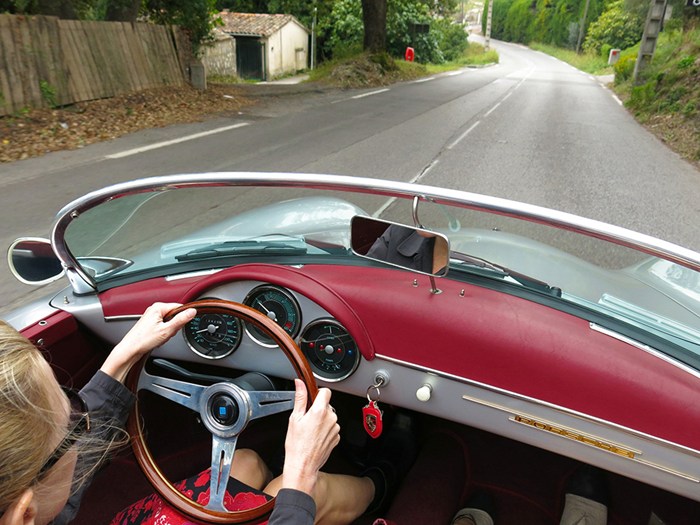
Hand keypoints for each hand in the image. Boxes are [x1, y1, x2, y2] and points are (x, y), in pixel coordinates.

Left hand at [101, 302, 195, 381]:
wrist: (130, 349)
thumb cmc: (143, 340)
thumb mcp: (167, 330)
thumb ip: (181, 319)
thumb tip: (192, 311)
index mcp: (158, 307)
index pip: (179, 307)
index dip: (182, 318)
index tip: (179, 326)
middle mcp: (154, 309)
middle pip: (174, 315)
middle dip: (174, 326)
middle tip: (167, 333)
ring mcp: (152, 316)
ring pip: (169, 322)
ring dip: (169, 331)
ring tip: (161, 336)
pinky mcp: (150, 323)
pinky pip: (163, 326)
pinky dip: (163, 333)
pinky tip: (158, 338)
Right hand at [281, 379, 338, 494]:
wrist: (303, 465)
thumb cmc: (297, 445)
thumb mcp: (294, 418)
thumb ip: (300, 398)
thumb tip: (300, 383)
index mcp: (319, 411)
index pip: (326, 391)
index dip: (318, 393)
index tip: (312, 399)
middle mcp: (331, 418)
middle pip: (326, 405)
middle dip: (317, 409)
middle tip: (306, 420)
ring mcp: (335, 428)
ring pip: (329, 417)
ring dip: (322, 420)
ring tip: (310, 431)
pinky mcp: (337, 437)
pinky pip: (332, 428)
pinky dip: (325, 430)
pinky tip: (316, 437)